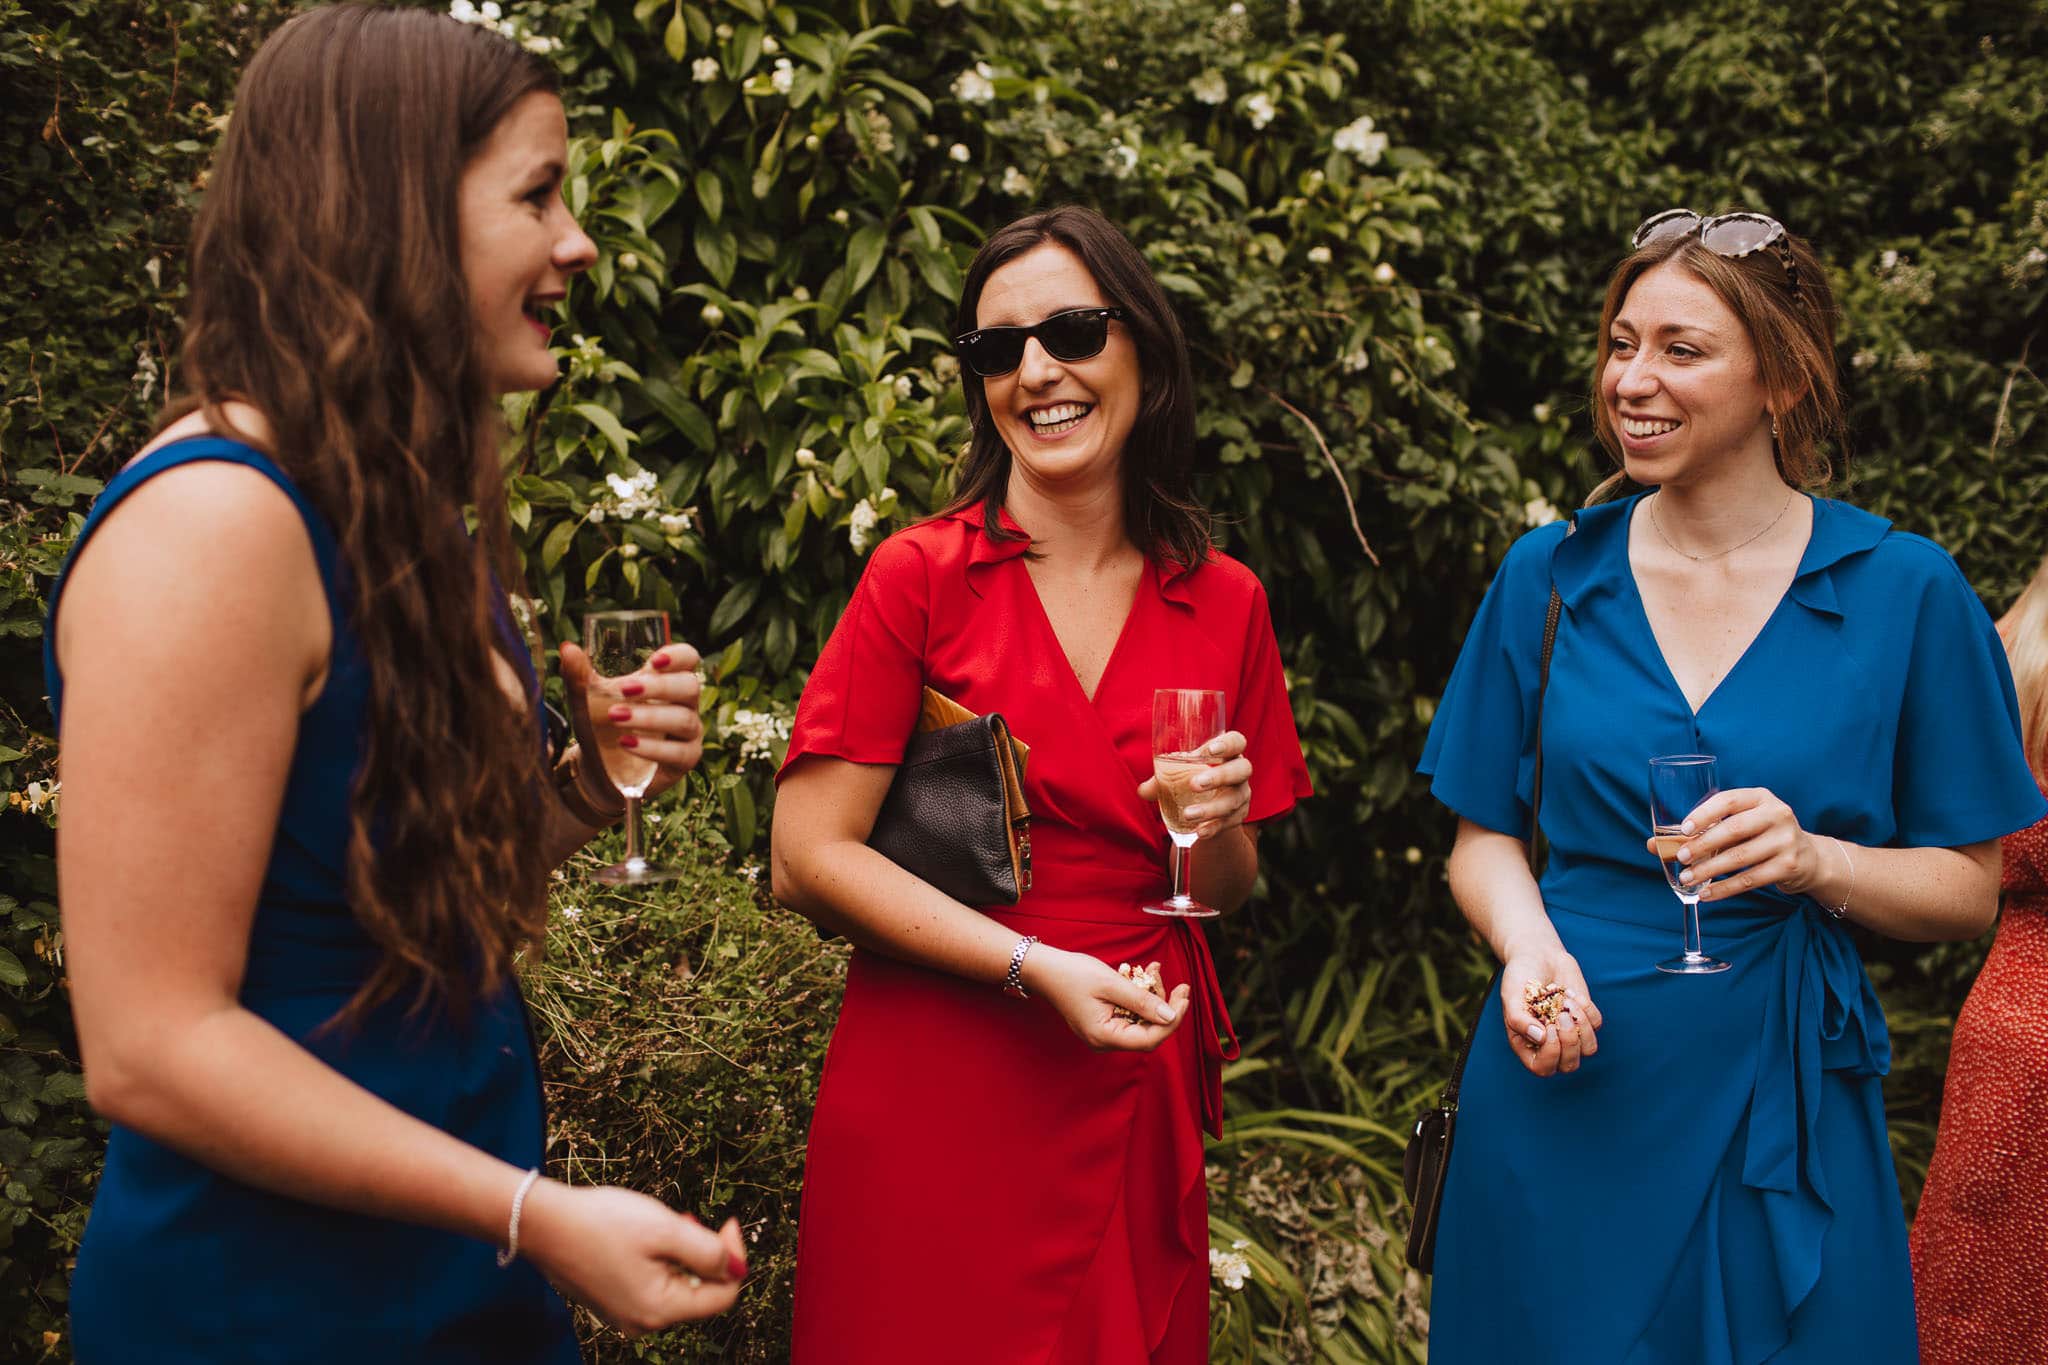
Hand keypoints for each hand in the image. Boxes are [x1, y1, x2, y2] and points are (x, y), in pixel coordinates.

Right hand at [519, 1181, 746, 1336]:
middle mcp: (643, 1322)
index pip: (723, 1295)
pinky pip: (652, 1282)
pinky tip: (639, 1235)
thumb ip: (708, 1251)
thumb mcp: (665, 1229)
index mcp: (659, 1310)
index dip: (734, 1258)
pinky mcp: (612, 1301)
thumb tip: (738, 1268)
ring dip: (678, 1252)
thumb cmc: (602, 1223)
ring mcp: (625, 1314)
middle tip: (683, 1218)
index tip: (729, 1221)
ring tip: (656, 1224)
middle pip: (699, 1290)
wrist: (543, 1223)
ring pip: (675, 1283)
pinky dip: (657, 1258)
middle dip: (701, 1252)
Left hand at [560, 639, 703, 800]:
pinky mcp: (684, 760)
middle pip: (689, 686)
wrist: (597, 768)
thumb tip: (568, 648)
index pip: (688, 659)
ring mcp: (687, 733)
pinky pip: (679, 753)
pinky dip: (652, 748)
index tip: (654, 660)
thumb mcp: (586, 699)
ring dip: (649, 717)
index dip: (678, 656)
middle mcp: (683, 703)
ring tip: (616, 717)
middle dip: (659, 687)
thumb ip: (578, 675)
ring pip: (684, 719)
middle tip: (625, 689)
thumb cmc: (600, 724)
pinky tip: (627, 742)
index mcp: (665, 679)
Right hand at [1021, 944, 1190, 1052]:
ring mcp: (1104, 1032)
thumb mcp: (1111, 984)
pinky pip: (1130, 1013)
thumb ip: (1142, 1001)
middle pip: (1148, 1032)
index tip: (1184, 998)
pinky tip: (1144, 974)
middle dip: (1166, 1007)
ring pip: (1141, 1021)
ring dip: (1153, 996)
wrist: (1044, 969)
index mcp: (1105, 1036)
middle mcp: (1105, 1041)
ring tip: (1155, 970)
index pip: (1149, 1039)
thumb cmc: (1073, 974)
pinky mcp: (1104, 1021)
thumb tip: (1170, 1016)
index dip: (1172, 1021)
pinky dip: (1140, 995)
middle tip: (1182, 985)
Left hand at [1136, 730, 1251, 841]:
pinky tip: (1199, 831)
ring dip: (1210, 808)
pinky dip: (1213, 827)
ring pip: (1233, 799)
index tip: (1209, 751)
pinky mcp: (1237, 817)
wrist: (1209, 810)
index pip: (1236, 741)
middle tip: (1194, 784)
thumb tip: (1144, 790)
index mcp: (1226, 753)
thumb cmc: (1193, 779)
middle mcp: (1239, 772)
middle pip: (1241, 769)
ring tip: (1188, 814)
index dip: (1228, 744)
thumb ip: (1162, 778)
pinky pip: (1228, 822)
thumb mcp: (1179, 774)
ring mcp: (1241, 795)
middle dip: (1219, 776)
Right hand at [1499, 947, 1601, 1076]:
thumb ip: (1519, 1019)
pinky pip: (1596, 1025)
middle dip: (1570, 1040)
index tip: (1548, 1026)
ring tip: (1567, 1003)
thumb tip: (1540, 1038)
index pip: (1543, 1069)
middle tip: (1561, 1013)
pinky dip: (1586, 1008)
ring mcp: (1570, 1032)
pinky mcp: (1585, 1018)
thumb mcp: (1511, 995)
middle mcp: (1549, 1044)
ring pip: (1588, 1049)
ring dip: (1582, 1026)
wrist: (1537, 955)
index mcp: (1527, 1045)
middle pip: (1569, 1065)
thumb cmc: (1519, 976)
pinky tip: (1569, 993)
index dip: (1551, 1053)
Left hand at [1643, 786, 1823, 902]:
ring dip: (1710, 870)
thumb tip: (1654, 844)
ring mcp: (1786, 840)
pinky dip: (1725, 888)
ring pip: (1740, 857)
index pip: (1728, 800)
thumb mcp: (1739, 823)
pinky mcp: (1789, 866)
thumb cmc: (1759, 835)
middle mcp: (1777, 814)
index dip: (1703, 814)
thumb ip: (1702, 830)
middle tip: (1681, 856)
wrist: (1807, 856)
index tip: (1683, 829)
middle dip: (1703, 844)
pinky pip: (1750, 879)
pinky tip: (1707, 893)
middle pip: (1734, 829)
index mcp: (1760, 797)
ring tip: (1688, 878)